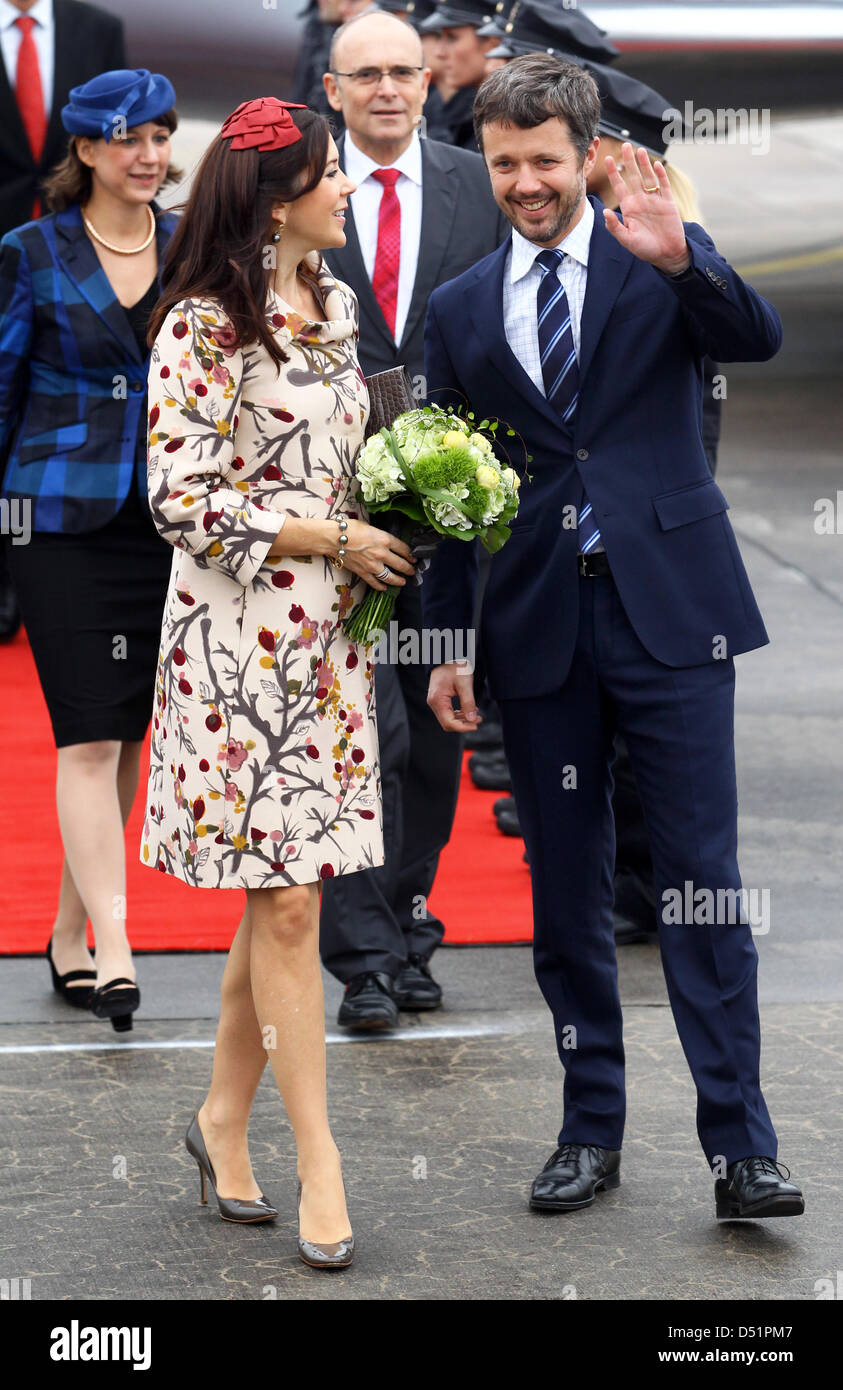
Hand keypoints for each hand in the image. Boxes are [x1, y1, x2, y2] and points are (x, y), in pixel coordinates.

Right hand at [342, 519, 415, 592]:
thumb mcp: (370, 526)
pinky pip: (374, 582)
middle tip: (412, 571)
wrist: (333, 538)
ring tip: (403, 581)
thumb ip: (380, 536)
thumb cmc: (349, 528)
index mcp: (385, 540)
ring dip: (398, 580)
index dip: (411, 554)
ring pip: (390, 576)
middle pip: (400, 564)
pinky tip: (384, 587)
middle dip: (409, 569)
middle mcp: (381, 554)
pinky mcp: (363, 572)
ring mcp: (372, 565)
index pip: (403, 549)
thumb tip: (386, 541)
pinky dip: (380, 586)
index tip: (414, 557)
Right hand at [427, 662, 480, 732]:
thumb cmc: (454, 666)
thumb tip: (471, 719)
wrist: (447, 656)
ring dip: (463, 720)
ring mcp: (435, 701)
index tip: (476, 725)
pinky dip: (459, 714)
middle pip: (447, 723)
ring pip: (448, 719)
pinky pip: (448, 712)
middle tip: (479, 720)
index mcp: (437, 700)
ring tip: (477, 716)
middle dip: (464, 724)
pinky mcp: (439, 700)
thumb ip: (468, 702)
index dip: (463, 727)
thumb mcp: (464, 683)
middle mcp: (434, 702)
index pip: (448, 722)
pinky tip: (469, 710)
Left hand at [602, 143, 690, 274]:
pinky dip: (660, 175)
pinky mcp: (668, 202)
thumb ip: (615, 227)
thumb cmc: (645, 249)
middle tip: (625, 145)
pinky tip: (656, 165)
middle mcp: (641, 201)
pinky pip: (664, 186)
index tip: (608, 159)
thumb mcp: (627, 240)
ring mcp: (655, 200)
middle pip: (633, 177)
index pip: (619, 186)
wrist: (667, 254)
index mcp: (629, 208)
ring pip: (648, 177)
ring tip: (640, 150)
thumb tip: (604, 212)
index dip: (614, 173)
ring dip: (644, 164)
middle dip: (629, 161)